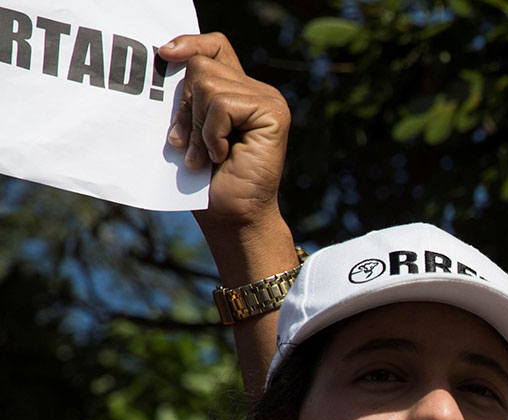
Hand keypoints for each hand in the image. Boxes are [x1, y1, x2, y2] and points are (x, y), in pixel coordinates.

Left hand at [160, 33, 289, 227]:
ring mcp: (269, 101)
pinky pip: (223, 105)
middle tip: (187, 145)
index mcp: (239, 91)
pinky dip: (212, 133)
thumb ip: (187, 97)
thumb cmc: (208, 182)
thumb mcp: (189, 130)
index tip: (164, 54)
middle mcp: (259, 91)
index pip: (214, 47)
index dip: (190, 44)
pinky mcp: (274, 114)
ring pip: (208, 85)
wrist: (233, 218)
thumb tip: (165, 58)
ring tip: (205, 156)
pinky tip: (222, 155)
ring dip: (198, 127)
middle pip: (201, 67)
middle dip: (185, 107)